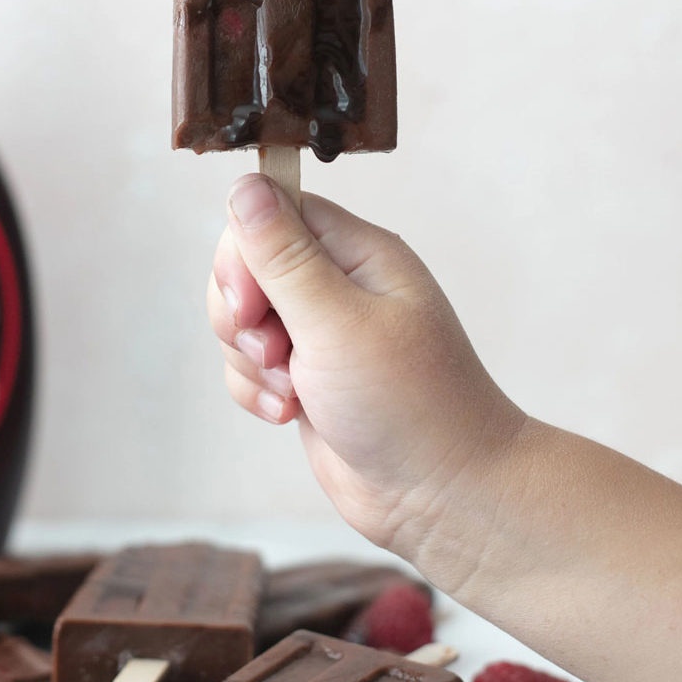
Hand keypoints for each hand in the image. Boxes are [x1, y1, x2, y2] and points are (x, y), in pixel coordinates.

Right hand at [207, 173, 524, 564]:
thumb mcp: (337, 322)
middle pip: (247, 267)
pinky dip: (257, 393)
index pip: (274, 214)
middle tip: (275, 354)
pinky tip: (290, 415)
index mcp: (359, 255)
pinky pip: (251, 368)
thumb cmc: (408, 404)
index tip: (250, 304)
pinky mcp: (307, 379)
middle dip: (241, 315)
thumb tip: (245, 185)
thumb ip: (284, 256)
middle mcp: (340, 287)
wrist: (440, 497)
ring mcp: (321, 335)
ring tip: (293, 392)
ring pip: (243, 322)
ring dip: (250, 362)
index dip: (244, 255)